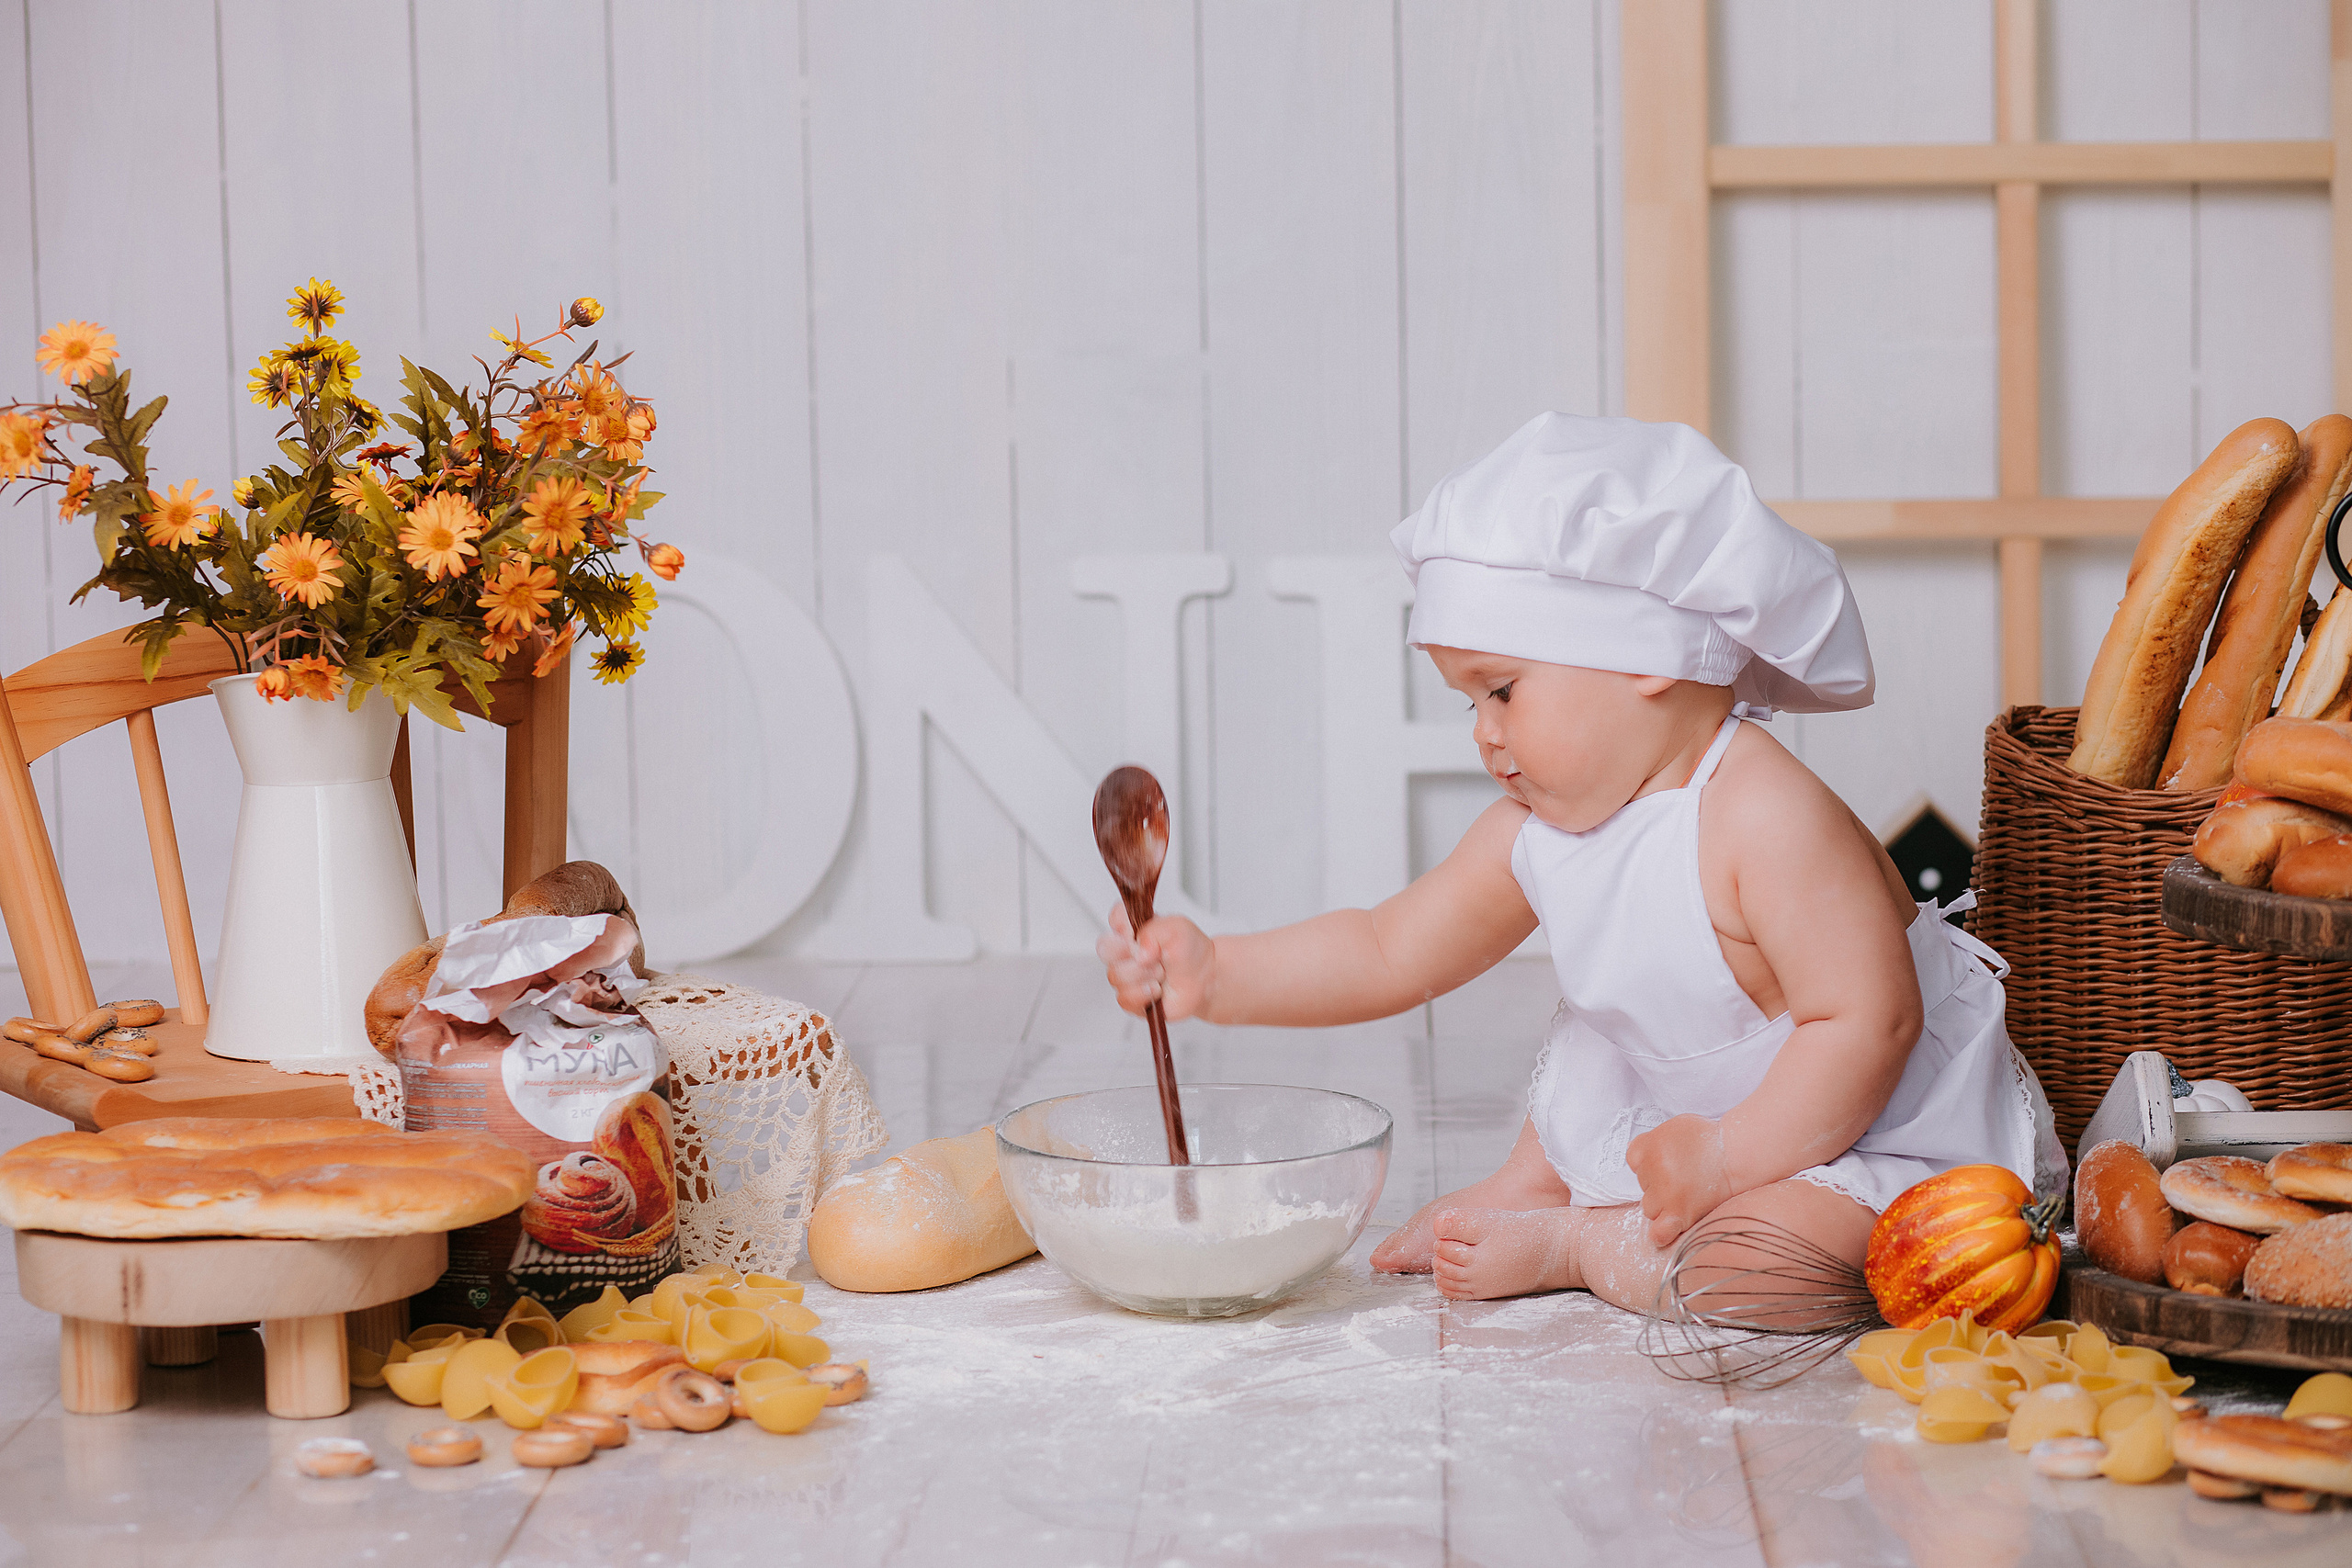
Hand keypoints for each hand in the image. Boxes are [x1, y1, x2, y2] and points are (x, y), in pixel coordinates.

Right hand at [1095, 908, 1213, 1020]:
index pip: (1115, 917)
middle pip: (1105, 948)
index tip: (1139, 933)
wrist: (1205, 980)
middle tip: (1152, 956)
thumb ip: (1155, 930)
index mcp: (1134, 929)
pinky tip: (1157, 990)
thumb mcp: (1179, 929)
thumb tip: (1139, 952)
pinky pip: (1124, 998)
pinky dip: (1144, 994)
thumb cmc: (1191, 953)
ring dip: (1144, 975)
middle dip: (1129, 953)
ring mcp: (1126, 974)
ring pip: (1116, 975)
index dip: (1124, 926)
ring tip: (1161, 973)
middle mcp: (1126, 951)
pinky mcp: (1130, 998)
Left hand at [1625, 1114, 1729, 1248]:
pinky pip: (1659, 1231)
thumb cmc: (1709, 1140)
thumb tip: (1636, 1149)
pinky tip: (1669, 1226)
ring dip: (1663, 1205)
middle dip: (1659, 1184)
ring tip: (1688, 1195)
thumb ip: (1652, 1139)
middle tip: (1684, 1178)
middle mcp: (1653, 1168)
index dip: (1649, 1164)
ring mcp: (1664, 1192)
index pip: (1634, 1160)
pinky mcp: (1678, 1212)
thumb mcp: (1675, 1127)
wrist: (1736, 1154)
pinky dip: (1661, 1233)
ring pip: (1650, 1207)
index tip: (1666, 1164)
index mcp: (1650, 1145)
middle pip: (1643, 1185)